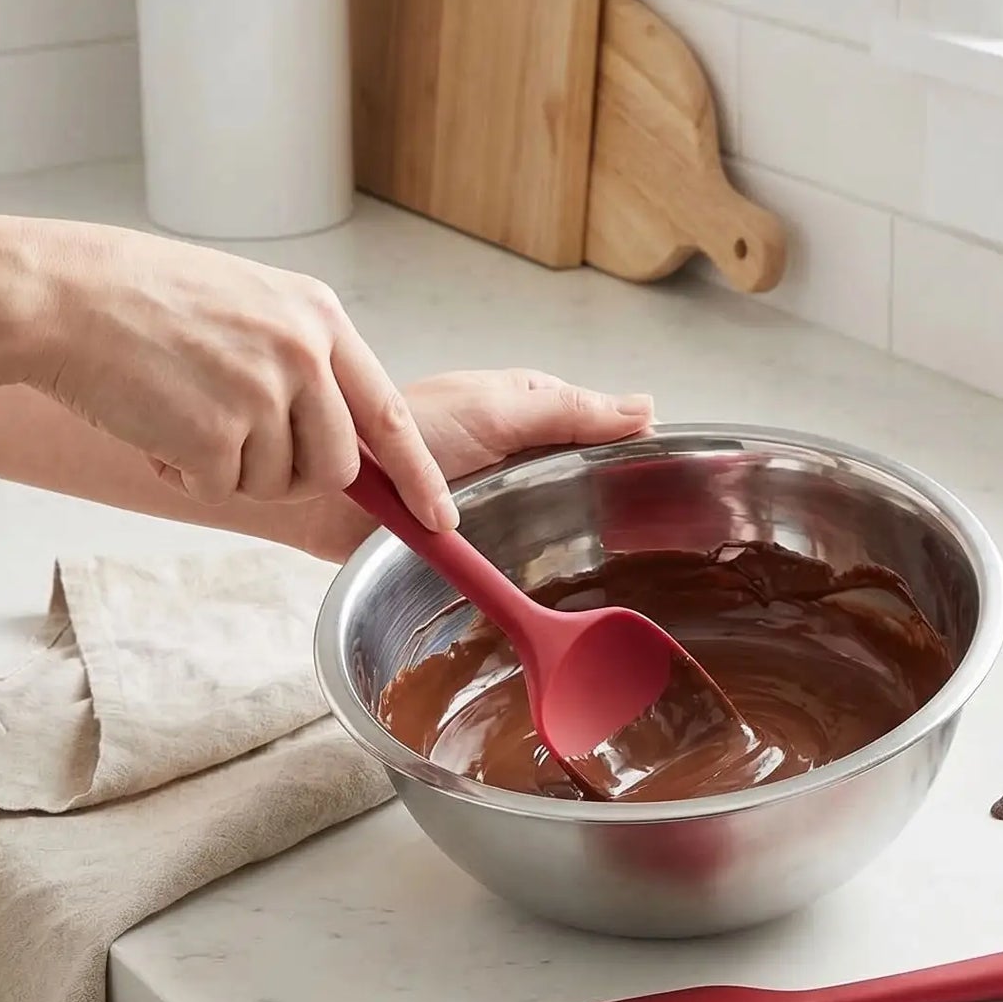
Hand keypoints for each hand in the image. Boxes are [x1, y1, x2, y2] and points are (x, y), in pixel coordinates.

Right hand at [0, 214, 456, 529]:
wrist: (58, 296)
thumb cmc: (138, 297)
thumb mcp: (246, 304)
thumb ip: (299, 359)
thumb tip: (335, 433)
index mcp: (318, 316)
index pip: (389, 412)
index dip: (417, 475)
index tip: (439, 519)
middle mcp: (303, 353)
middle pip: (336, 466)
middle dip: (292, 478)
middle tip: (231, 447)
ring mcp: (263, 394)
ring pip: (276, 483)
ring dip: (228, 469)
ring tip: (179, 411)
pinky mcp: (216, 434)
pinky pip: (218, 488)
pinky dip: (183, 473)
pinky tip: (152, 423)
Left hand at [281, 369, 654, 562]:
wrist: (325, 488)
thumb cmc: (398, 433)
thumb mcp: (496, 409)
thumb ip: (568, 411)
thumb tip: (645, 409)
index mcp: (534, 413)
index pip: (609, 433)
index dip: (641, 458)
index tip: (677, 486)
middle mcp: (523, 458)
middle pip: (592, 485)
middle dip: (618, 510)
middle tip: (656, 543)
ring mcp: (502, 505)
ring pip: (562, 529)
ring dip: (579, 547)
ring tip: (619, 575)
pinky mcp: (479, 550)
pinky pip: (522, 567)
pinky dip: (538, 576)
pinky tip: (560, 592)